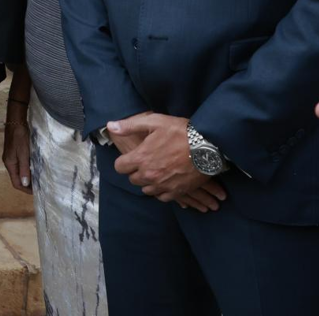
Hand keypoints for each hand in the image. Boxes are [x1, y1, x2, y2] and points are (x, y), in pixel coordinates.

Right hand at [1, 111, 31, 193]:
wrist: (16, 121)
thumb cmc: (20, 137)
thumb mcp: (23, 153)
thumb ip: (24, 169)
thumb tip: (25, 184)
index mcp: (10, 164)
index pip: (16, 183)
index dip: (26, 189)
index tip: (37, 192)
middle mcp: (9, 162)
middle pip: (17, 178)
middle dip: (28, 184)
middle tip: (40, 186)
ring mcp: (11, 157)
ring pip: (20, 172)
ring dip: (28, 176)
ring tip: (39, 179)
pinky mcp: (15, 152)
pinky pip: (21, 165)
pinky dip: (28, 169)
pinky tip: (35, 167)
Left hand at [111, 114, 226, 209]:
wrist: (208, 146)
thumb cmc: (180, 131)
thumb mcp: (154, 121)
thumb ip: (130, 125)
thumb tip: (110, 126)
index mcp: (140, 158)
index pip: (120, 167)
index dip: (124, 162)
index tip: (132, 157)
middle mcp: (149, 174)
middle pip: (133, 179)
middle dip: (136, 171)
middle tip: (146, 162)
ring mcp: (163, 185)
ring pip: (147, 189)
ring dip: (148, 182)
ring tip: (156, 171)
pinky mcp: (177, 192)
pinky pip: (162, 197)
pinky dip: (162, 191)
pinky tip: (166, 181)